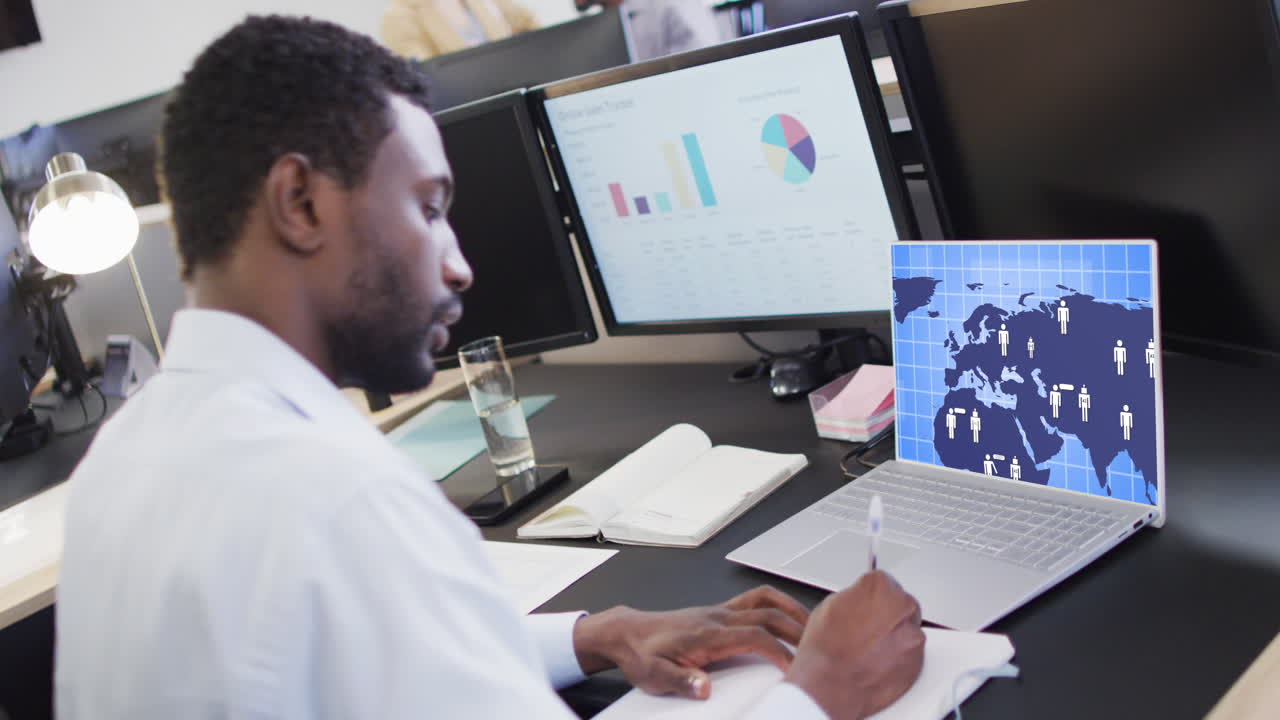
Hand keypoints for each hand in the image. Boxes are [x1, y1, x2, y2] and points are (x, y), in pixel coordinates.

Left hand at [573, 585, 809, 698]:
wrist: (628, 634)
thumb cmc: (643, 654)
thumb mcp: (655, 675)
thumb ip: (681, 681)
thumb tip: (704, 687)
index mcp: (707, 633)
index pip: (754, 636)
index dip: (779, 652)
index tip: (795, 669)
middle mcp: (718, 617)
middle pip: (768, 614)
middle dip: (797, 630)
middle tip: (819, 648)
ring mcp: (720, 611)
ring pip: (765, 600)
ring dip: (792, 610)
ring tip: (813, 628)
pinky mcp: (720, 612)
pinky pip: (756, 599)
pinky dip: (778, 603)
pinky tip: (788, 615)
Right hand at [785, 571, 924, 719]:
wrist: (830, 685)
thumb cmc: (826, 649)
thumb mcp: (831, 606)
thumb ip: (856, 598)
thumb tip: (863, 601)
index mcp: (880, 586)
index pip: (883, 581)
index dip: (872, 596)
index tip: (866, 605)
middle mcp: (902, 607)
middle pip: (901, 603)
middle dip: (887, 614)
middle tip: (867, 628)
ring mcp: (913, 636)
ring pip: (907, 630)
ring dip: (894, 636)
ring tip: (869, 649)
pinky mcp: (918, 662)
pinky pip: (911, 654)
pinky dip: (898, 657)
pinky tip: (876, 662)